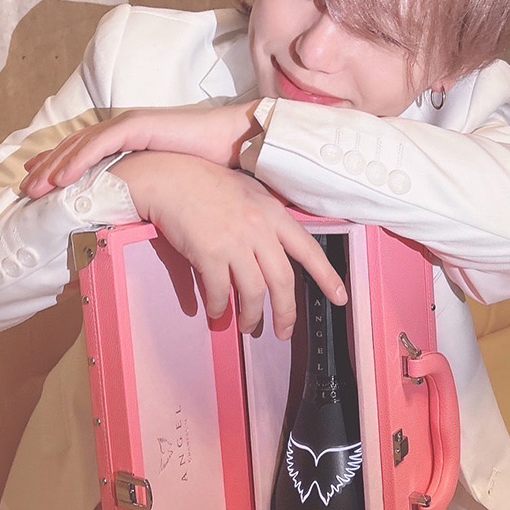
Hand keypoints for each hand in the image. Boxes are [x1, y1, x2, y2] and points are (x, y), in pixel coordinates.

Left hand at [19, 101, 261, 197]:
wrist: (237, 141)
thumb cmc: (210, 165)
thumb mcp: (169, 181)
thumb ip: (150, 190)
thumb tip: (141, 214)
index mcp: (131, 141)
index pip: (86, 153)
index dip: (59, 167)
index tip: (40, 187)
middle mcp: (126, 129)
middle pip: (75, 148)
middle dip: (47, 168)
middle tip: (24, 191)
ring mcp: (131, 124)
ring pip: (81, 145)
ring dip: (54, 167)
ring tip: (33, 189)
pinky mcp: (140, 125)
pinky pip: (101, 144)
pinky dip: (78, 160)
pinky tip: (61, 178)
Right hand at [114, 151, 346, 340]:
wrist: (169, 177)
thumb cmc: (204, 183)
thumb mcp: (248, 193)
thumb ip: (267, 219)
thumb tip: (276, 249)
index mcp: (273, 213)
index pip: (309, 249)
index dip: (327, 277)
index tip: (340, 297)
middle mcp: (259, 228)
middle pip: (282, 281)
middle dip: (285, 313)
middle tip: (282, 332)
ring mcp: (235, 241)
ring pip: (254, 292)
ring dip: (250, 316)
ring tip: (246, 326)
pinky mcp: (209, 253)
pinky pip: (219, 291)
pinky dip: (219, 307)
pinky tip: (216, 311)